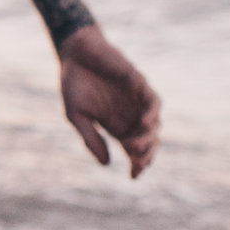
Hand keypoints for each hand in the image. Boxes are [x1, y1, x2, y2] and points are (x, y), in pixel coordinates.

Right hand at [57, 25, 160, 177]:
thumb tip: (106, 164)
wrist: (75, 53)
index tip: (133, 176)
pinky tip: (144, 123)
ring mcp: (137, 100)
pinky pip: (153, 101)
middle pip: (149, 140)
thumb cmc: (74, 84)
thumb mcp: (76, 116)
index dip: (138, 164)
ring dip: (149, 137)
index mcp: (117, 125)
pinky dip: (151, 113)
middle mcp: (131, 114)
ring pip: (154, 123)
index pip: (135, 150)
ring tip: (135, 146)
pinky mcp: (139, 83)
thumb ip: (90, 139)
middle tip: (136, 163)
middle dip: (146, 155)